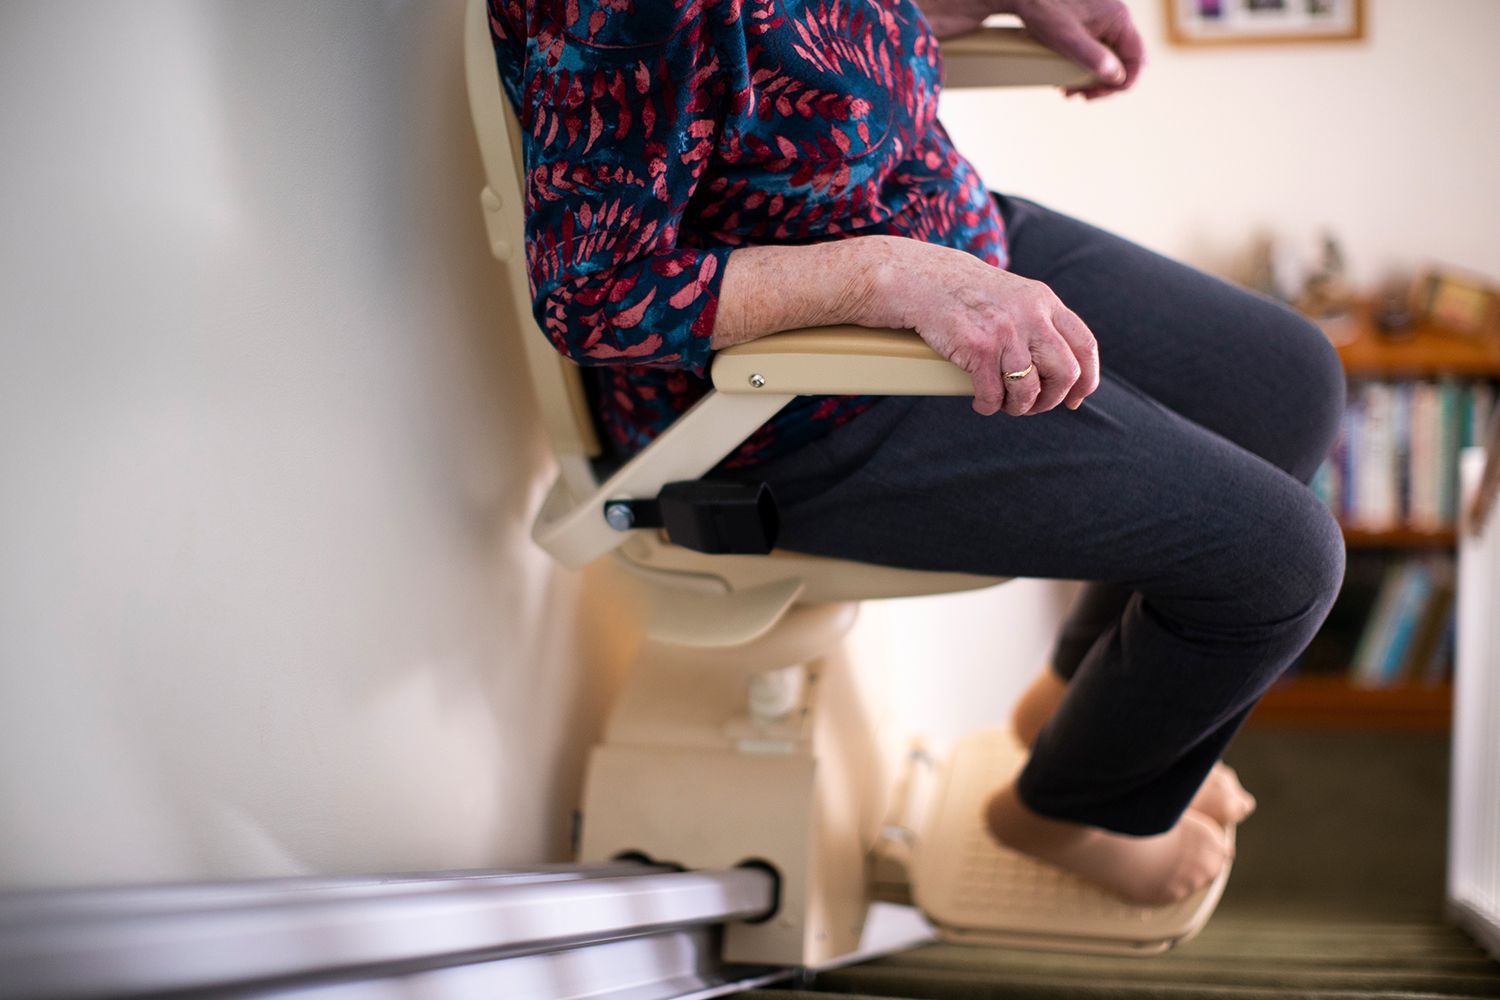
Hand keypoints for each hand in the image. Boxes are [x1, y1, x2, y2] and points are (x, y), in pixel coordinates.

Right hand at [862, 239, 1099, 416]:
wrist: (923, 280)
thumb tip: (1059, 366)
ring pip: (1029, 390)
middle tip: (1033, 405)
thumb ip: (1039, 322)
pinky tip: (982, 403)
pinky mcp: (978, 348)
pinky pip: (993, 394)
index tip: (1075, 399)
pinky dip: (988, 406)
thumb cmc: (966, 294)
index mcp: (1045, 301)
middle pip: (1065, 373)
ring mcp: (1005, 332)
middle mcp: (1031, 315)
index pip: (1085, 346)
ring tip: (1004, 405)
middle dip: (1051, 399)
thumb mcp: (1015, 297)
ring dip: (1018, 407)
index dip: (1086, 379)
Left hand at [1008, 0, 1144, 99]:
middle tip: (1079, 95)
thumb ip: (1093, 56)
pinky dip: (1085, 66)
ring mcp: (1104, 20)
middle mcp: (1116, 19)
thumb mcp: (1067, 39)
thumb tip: (1116, 76)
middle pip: (1123, 61)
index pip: (1137, 59)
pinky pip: (1097, 50)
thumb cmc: (1044, 11)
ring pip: (1109, 58)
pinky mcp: (1091, 23)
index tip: (1099, 93)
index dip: (1124, 82)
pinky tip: (1066, 75)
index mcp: (1118, 20)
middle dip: (1103, 84)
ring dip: (1092, 79)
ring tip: (1069, 89)